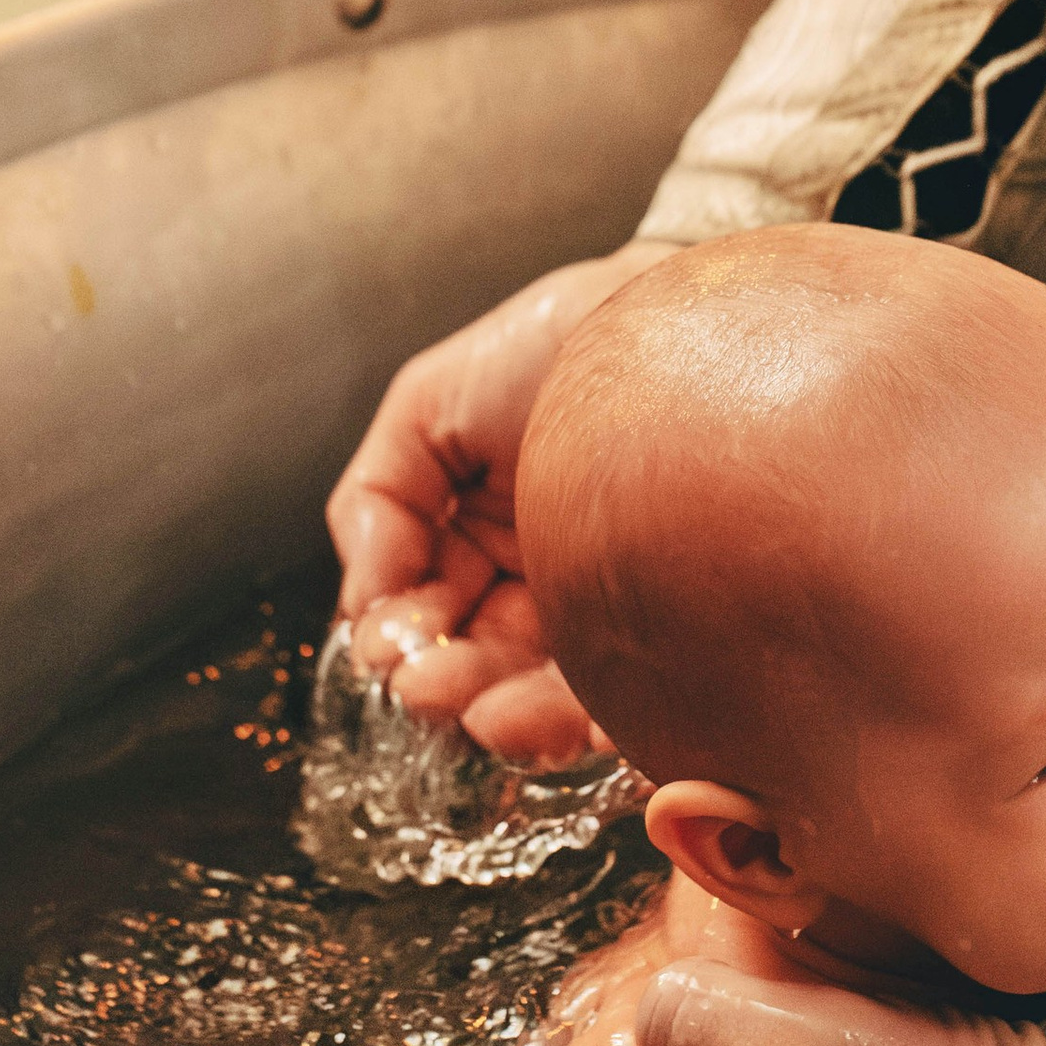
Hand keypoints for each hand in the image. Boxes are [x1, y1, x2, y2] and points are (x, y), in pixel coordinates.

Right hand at [329, 243, 668, 760]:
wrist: (686, 322)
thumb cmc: (567, 341)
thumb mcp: (432, 401)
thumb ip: (376, 500)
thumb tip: (359, 608)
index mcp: (487, 528)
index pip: (431, 607)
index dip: (400, 633)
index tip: (386, 645)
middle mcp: (547, 574)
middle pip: (479, 659)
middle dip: (441, 680)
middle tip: (420, 685)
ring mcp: (610, 606)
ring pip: (541, 694)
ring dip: (496, 714)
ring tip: (473, 709)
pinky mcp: (673, 635)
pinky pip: (621, 700)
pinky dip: (573, 723)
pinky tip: (535, 719)